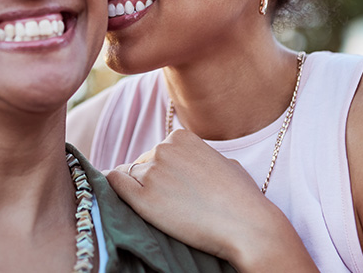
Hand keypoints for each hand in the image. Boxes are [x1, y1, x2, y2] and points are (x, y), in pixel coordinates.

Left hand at [105, 129, 315, 271]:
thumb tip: (188, 164)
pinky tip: (122, 201)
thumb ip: (200, 157)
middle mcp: (163, 149)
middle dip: (150, 181)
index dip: (162, 172)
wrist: (247, 225)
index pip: (157, 152)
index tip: (173, 188)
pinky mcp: (143, 198)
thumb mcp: (223, 162)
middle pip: (141, 164)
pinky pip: (115, 184)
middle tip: (170, 203)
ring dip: (138, 191)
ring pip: (128, 176)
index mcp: (180, 137)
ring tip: (160, 210)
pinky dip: (115, 190)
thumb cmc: (241, 198)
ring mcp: (151, 172)